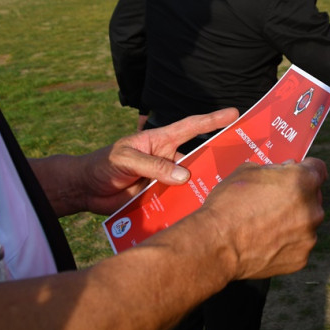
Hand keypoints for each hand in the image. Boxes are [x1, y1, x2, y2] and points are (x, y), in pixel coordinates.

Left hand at [76, 108, 237, 214]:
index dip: (213, 120)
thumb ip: (153, 165)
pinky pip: (178, 202)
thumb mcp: (126, 159)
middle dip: (218, 158)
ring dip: (204, 187)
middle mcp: (168, 159)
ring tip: (226, 194)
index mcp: (161, 141)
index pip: (191, 127)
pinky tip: (201, 216)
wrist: (85, 190)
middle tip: (244, 161)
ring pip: (190, 183)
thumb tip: (185, 175)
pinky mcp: (159, 199)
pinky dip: (188, 207)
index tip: (234, 113)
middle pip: (198, 157)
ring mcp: (165, 180)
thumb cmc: (103, 165)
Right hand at [200, 158, 327, 279]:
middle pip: (313, 197)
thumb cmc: (229, 204)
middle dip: (298, 197)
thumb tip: (285, 171)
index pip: (318, 168)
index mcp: (302, 181)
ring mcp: (308, 236)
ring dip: (293, 221)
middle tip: (274, 201)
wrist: (216, 245)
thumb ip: (273, 169)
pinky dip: (286, 243)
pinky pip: (298, 245)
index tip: (297, 174)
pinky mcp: (300, 258)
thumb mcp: (248, 171)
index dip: (306, 169)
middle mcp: (312, 209)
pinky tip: (265, 242)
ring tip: (266, 225)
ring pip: (306, 223)